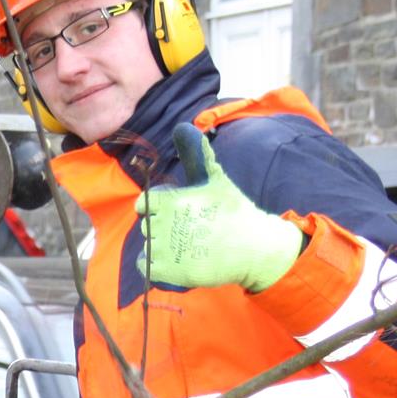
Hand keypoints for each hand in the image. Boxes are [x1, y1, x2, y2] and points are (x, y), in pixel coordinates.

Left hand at [134, 124, 302, 292]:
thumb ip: (194, 152)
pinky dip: (157, 265)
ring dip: (164, 247)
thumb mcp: (213, 176)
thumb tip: (182, 125)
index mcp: (171, 200)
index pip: (144, 204)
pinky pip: (146, 266)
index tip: (181, 212)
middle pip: (147, 226)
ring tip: (191, 244)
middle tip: (194, 230)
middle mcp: (165, 225)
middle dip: (166, 227)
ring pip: (149, 246)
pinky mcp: (170, 272)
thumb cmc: (231, 209)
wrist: (253, 247)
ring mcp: (166, 250)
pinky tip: (180, 259)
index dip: (159, 208)